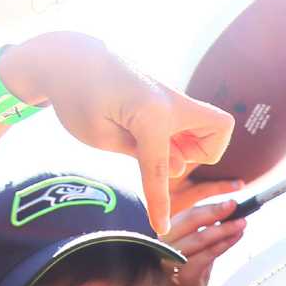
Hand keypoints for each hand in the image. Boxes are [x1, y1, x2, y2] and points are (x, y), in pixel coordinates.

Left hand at [0, 32, 233, 234]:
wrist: (69, 58)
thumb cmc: (78, 95)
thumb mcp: (99, 136)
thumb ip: (141, 156)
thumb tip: (178, 166)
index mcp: (151, 113)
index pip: (162, 168)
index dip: (160, 201)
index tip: (161, 227)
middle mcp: (170, 101)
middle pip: (217, 134)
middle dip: (200, 155)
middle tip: (163, 156)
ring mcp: (171, 97)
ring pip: (209, 128)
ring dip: (190, 145)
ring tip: (146, 142)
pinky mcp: (166, 98)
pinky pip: (191, 122)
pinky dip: (179, 135)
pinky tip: (146, 134)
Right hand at [160, 197, 246, 285]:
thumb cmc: (191, 267)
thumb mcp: (197, 244)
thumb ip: (208, 228)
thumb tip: (233, 212)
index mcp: (167, 231)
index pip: (189, 213)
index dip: (211, 206)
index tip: (231, 203)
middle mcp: (164, 243)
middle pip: (191, 221)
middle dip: (216, 212)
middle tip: (236, 207)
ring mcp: (170, 259)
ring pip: (200, 238)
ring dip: (224, 229)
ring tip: (242, 224)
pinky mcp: (181, 275)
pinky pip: (205, 256)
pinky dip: (222, 246)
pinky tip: (234, 239)